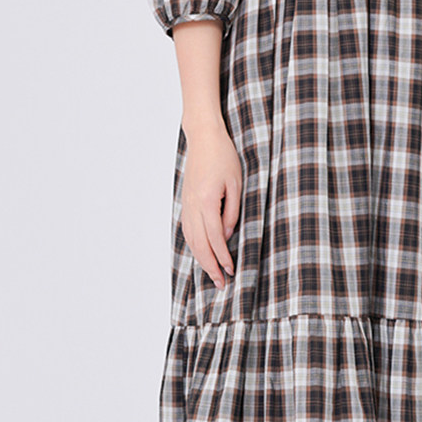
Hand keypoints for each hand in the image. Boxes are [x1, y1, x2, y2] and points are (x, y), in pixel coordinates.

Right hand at [179, 116, 242, 290]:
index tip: (231, 270)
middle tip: (220, 283)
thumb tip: (226, 235)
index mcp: (206, 201)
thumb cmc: (224, 156)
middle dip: (210, 266)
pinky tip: (200, 253)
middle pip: (199, 244)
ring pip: (191, 239)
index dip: (222, 257)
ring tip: (211, 274)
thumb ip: (231, 211)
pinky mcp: (185, 201)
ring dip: (200, 259)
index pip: (215, 237)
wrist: (204, 138)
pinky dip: (193, 245)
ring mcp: (186, 204)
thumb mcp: (236, 184)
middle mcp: (193, 206)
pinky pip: (187, 229)